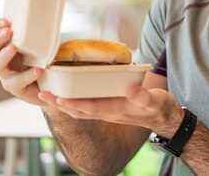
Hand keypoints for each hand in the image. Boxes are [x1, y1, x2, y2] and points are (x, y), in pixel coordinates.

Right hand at [0, 18, 44, 105]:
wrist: (50, 87)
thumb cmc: (44, 60)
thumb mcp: (41, 44)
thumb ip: (40, 31)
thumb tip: (51, 11)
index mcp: (4, 45)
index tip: (5, 21)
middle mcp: (0, 59)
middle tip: (8, 32)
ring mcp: (5, 75)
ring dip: (4, 55)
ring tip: (14, 48)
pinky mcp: (15, 89)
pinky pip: (16, 83)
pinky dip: (27, 76)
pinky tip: (38, 70)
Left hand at [38, 85, 183, 137]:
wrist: (166, 119)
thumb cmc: (161, 108)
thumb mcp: (156, 100)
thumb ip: (144, 97)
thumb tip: (131, 89)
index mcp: (118, 110)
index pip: (91, 107)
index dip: (74, 103)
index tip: (58, 98)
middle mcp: (109, 112)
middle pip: (79, 110)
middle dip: (60, 103)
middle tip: (42, 94)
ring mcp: (108, 112)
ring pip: (80, 109)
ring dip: (62, 103)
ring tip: (47, 95)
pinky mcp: (109, 109)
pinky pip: (87, 106)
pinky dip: (73, 101)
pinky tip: (66, 95)